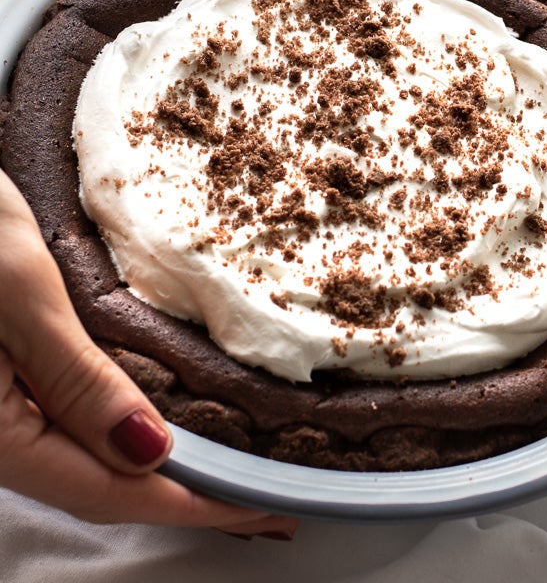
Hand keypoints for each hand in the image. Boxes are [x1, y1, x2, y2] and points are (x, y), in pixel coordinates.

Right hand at [0, 171, 295, 534]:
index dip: (191, 505)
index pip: (108, 489)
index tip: (259, 510)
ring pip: (81, 464)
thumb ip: (79, 381)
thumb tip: (147, 451)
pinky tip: (157, 430)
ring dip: (155, 475)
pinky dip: (119, 438)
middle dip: (183, 499)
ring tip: (226, 476)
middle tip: (261, 504)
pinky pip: (64, 431)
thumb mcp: (21, 297)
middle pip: (98, 488)